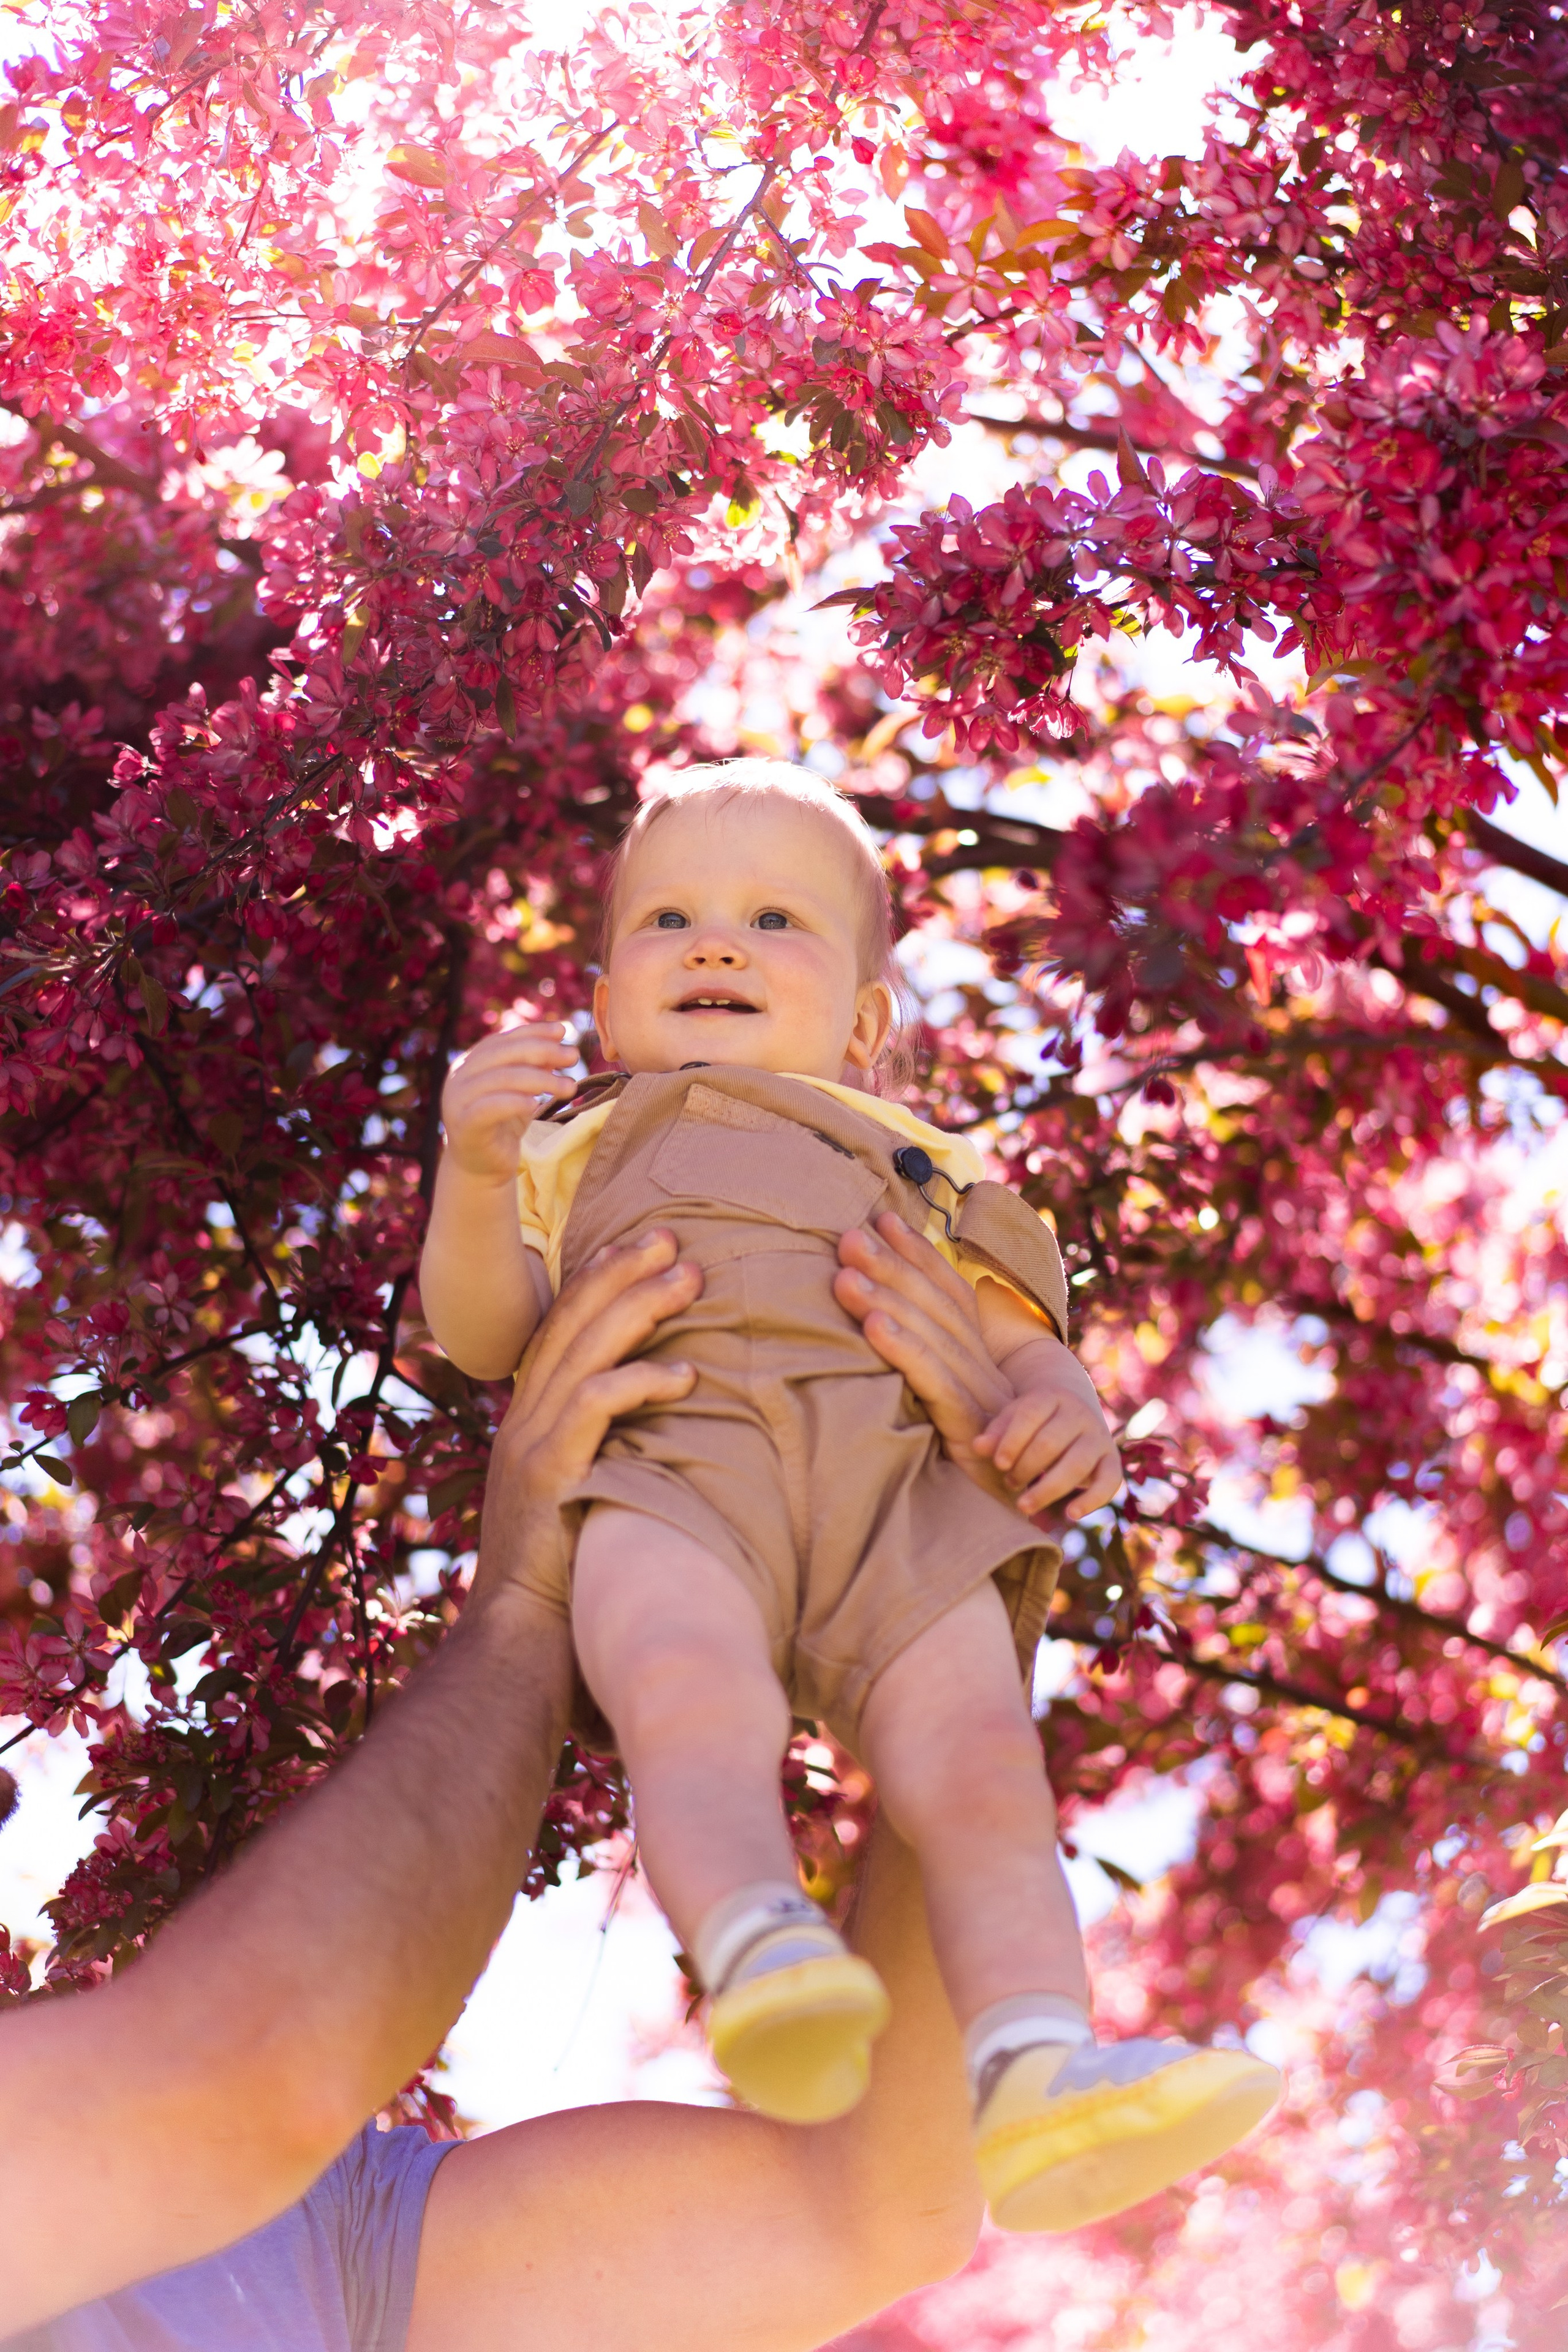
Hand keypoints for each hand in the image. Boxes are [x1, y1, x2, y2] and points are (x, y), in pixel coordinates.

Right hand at [440, 1022, 580, 1182]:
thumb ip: (534, 1064)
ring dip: (540, 1079)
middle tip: (573, 1057)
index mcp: (470, 1061)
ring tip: (569, 1086)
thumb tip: (560, 1036)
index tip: (564, 1031)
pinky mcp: (463, 1124)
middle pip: (503, 1054)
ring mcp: (457, 1099)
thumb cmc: (503, 1123)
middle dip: (542, 1051)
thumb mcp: (522, 1089)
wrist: (482, 1166)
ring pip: (501, 1079)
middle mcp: (459, 1076)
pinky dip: (515, 1103)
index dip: (534, 1032)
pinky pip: (490, 1108)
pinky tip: (536, 1105)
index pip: (503, 1039)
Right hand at [470, 1229, 700, 1608]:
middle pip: (570, 1322)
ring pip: (585, 1351)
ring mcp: (530, 1446)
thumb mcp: (575, 1498)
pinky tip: (686, 1372)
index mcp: (526, 1422)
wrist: (518, 1643)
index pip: (559, 1330)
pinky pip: (597, 1409)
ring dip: (640, 1308)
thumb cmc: (562, 1580)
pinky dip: (640, 1382)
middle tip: (670, 1235)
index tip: (639, 1246)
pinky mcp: (549, 1475)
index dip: (596, 1281)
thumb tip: (649, 1428)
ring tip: (690, 1276)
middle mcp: (522, 1422)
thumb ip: (597, 1454)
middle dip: (620, 1271)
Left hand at [833, 1214, 1017, 1503]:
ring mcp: (981, 1398)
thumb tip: (878, 1334)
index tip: (884, 1217)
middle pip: (937, 1307)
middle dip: (892, 1266)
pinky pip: (935, 1383)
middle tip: (850, 1235)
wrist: (1012, 1524)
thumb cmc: (969, 1469)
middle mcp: (985, 1371)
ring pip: (932, 1337)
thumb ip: (926, 1375)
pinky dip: (904, 1350)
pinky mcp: (970, 1429)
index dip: (919, 1254)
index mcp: (980, 1363)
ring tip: (845, 1272)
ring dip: (886, 1299)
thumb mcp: (947, 1413)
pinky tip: (873, 1327)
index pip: (950, 1294)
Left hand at [971, 1356, 1121, 1519]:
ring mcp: (1098, 1436)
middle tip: (1008, 1482)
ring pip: (1077, 1464)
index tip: (998, 1464)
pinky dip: (1092, 1499)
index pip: (1030, 1414)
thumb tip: (978, 1447)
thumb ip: (997, 1431)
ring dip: (1048, 1489)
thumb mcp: (1013, 1417)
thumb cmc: (1033, 1420)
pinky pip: (1110, 1481)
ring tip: (1024, 1506)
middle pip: (1051, 1442)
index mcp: (1051, 1396)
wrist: (1073, 1411)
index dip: (1012, 1440)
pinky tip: (1070, 1515)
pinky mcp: (1111, 1459)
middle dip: (1025, 1467)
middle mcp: (1079, 1413)